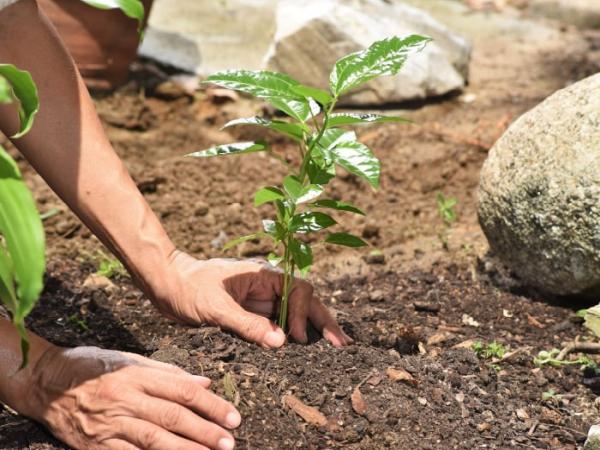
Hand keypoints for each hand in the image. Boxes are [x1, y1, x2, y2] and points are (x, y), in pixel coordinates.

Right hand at [25, 346, 240, 449]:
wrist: (45, 382)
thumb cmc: (91, 366)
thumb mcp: (130, 359)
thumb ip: (168, 372)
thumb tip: (204, 382)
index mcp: (137, 375)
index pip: (183, 391)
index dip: (211, 404)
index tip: (232, 416)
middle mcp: (125, 399)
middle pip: (173, 417)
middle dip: (205, 431)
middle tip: (229, 441)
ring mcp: (110, 425)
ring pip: (154, 440)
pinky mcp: (96, 446)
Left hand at [153, 251, 352, 347]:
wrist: (168, 286)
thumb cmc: (188, 288)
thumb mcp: (215, 307)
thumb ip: (247, 324)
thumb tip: (281, 342)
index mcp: (263, 275)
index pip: (298, 290)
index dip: (302, 313)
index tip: (294, 337)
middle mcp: (268, 286)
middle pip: (305, 300)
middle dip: (324, 321)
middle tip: (343, 344)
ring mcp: (263, 300)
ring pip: (297, 312)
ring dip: (315, 328)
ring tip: (336, 346)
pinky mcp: (254, 314)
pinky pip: (280, 324)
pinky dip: (295, 335)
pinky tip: (308, 348)